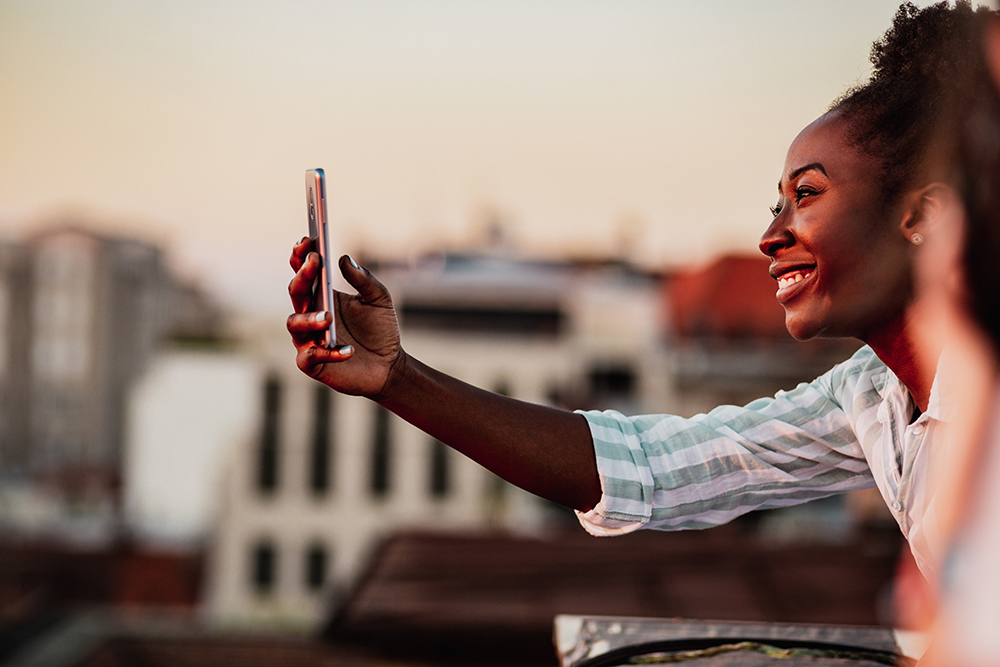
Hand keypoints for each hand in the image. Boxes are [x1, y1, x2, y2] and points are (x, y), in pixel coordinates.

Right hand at [287, 238, 403, 397]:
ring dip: (309, 318)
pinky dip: (328, 352)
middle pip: (295, 292)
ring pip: (294, 324)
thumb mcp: (380, 300)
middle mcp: (310, 314)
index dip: (300, 255)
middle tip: (314, 262)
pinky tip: (348, 350)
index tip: (307, 240)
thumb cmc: (380, 330)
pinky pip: (310, 357)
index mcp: (323, 295)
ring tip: (328, 316)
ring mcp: (308, 339)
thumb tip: (345, 259)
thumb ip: (364, 280)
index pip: (304, 272)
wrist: (389, 366)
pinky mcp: (313, 364)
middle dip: (302, 275)